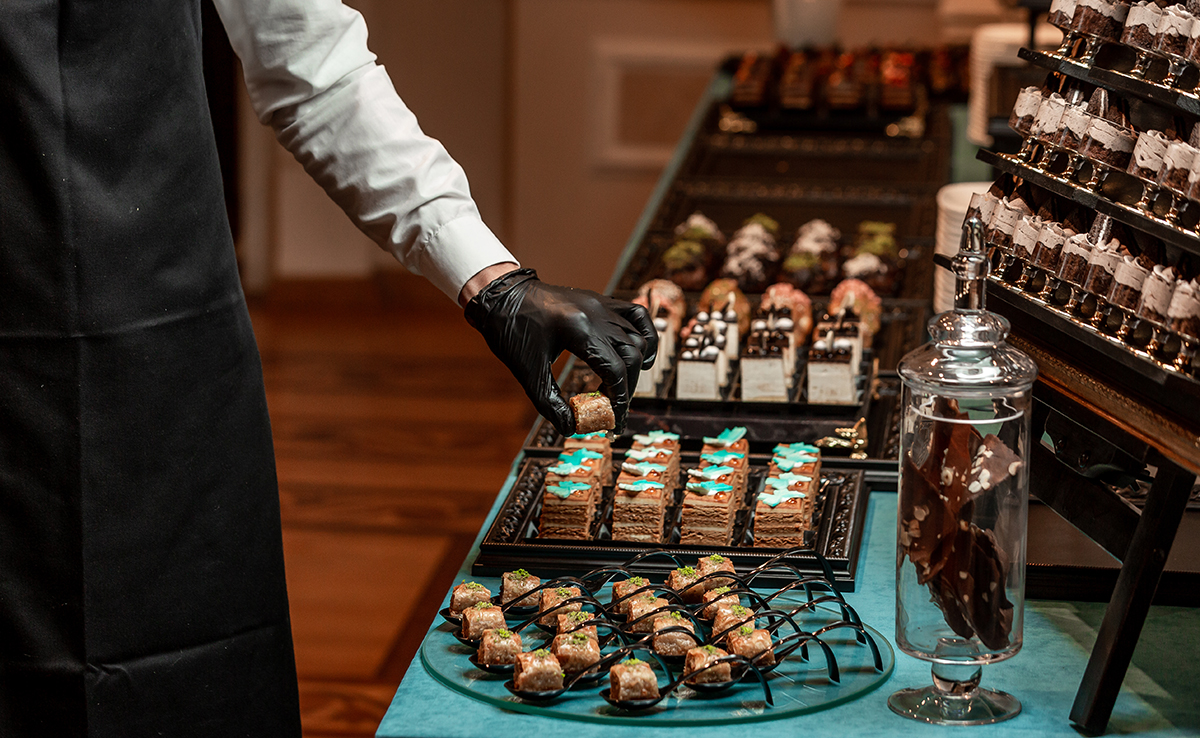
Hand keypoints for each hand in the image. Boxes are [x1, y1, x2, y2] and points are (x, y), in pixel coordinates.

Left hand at [464, 268, 656, 435]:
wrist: (501, 295)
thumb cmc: (510, 331)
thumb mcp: (528, 372)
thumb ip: (549, 404)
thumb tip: (571, 428)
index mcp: (578, 329)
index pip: (615, 370)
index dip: (619, 400)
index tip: (614, 422)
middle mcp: (596, 313)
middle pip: (632, 356)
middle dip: (627, 388)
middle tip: (613, 409)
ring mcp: (601, 304)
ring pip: (639, 337)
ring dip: (635, 367)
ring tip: (619, 388)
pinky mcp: (601, 301)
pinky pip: (636, 316)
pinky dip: (645, 337)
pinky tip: (639, 357)